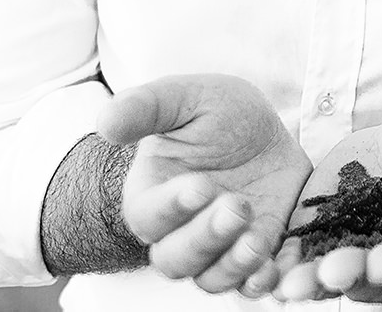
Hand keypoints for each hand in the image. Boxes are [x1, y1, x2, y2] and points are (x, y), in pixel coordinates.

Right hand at [96, 74, 310, 297]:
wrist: (263, 131)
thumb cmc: (216, 113)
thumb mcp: (187, 97)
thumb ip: (146, 107)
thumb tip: (106, 122)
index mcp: (153, 195)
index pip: (149, 216)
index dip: (172, 207)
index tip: (201, 186)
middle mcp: (179, 231)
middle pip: (176, 259)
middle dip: (206, 238)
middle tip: (237, 206)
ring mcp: (218, 248)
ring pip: (211, 278)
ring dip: (233, 266)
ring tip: (256, 241)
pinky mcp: (254, 254)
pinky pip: (252, 283)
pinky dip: (262, 282)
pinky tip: (275, 270)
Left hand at [272, 115, 381, 303]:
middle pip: (367, 279)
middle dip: (346, 276)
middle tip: (329, 272)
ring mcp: (350, 250)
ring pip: (326, 275)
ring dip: (305, 282)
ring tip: (284, 283)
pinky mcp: (317, 234)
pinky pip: (296, 255)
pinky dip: (277, 263)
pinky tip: (256, 264)